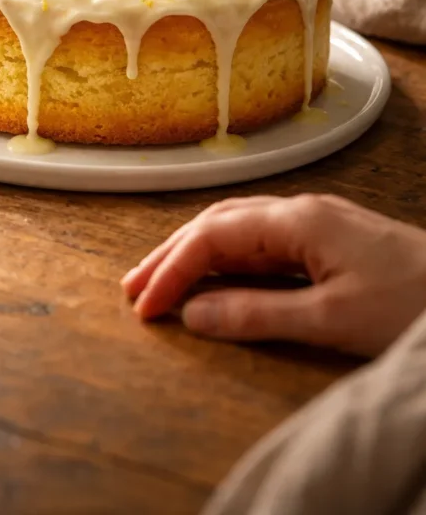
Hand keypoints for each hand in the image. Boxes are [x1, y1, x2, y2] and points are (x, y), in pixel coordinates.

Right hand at [121, 194, 425, 356]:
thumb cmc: (412, 304)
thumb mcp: (332, 320)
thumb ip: (258, 314)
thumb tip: (195, 313)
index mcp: (298, 220)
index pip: (214, 235)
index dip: (174, 269)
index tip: (145, 304)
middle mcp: (302, 213)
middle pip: (219, 223)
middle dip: (172, 254)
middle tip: (134, 287)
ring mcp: (317, 225)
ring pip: (239, 230)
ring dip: (197, 255)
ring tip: (161, 281)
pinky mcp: (330, 242)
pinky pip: (263, 245)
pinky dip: (228, 261)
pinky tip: (217, 278)